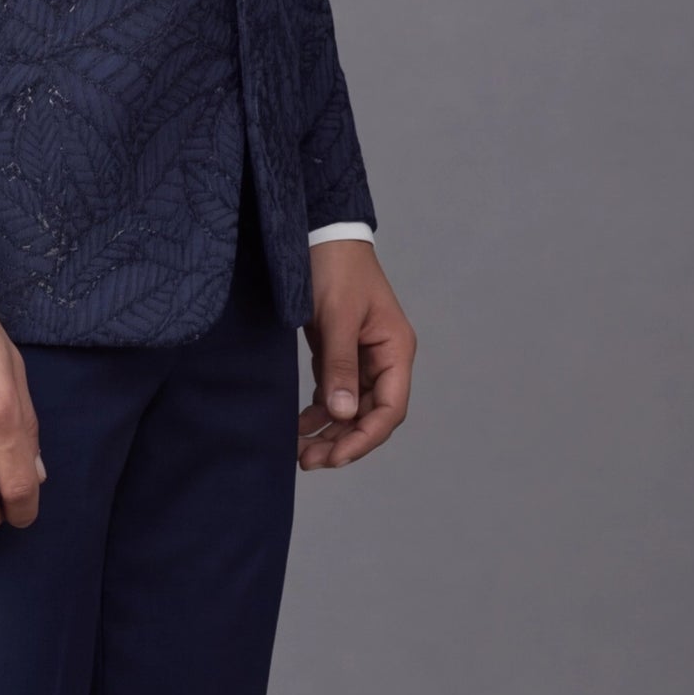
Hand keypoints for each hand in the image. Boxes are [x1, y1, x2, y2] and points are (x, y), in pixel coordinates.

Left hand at [298, 241, 415, 470]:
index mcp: (395, 349)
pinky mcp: (339, 354)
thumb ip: (340, 366)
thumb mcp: (336, 317)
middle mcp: (383, 359)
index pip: (389, 408)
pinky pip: (334, 394)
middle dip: (342, 441)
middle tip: (308, 461)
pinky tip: (298, 428)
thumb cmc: (334, 268)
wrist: (316, 234)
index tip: (336, 456)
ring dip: (329, 432)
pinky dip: (318, 413)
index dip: (365, 437)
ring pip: (350, 409)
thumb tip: (341, 414)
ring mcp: (361, 358)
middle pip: (369, 415)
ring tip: (300, 453)